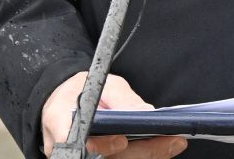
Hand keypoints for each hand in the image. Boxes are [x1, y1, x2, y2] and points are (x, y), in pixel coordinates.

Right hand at [40, 71, 185, 157]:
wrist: (65, 99)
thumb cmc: (82, 89)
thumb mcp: (99, 83)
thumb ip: (120, 98)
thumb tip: (145, 112)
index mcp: (59, 121)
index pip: (77, 141)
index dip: (100, 145)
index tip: (122, 140)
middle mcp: (66, 146)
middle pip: (102, 158)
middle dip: (139, 152)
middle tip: (170, 141)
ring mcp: (80, 156)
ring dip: (146, 154)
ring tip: (173, 143)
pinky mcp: (95, 158)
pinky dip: (142, 153)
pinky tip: (163, 147)